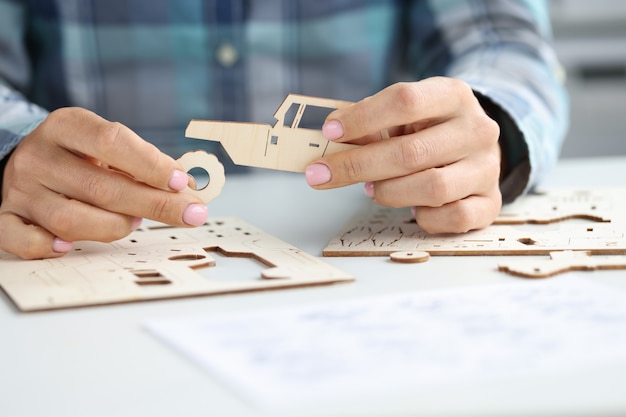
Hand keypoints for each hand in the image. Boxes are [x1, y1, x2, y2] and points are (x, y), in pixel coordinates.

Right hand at [0, 107, 207, 258]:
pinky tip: (68, 246)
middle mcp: (38, 156)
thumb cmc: (80, 156)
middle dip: (154, 204)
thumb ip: (143, 161)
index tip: (183, 183)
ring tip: (132, 222)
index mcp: (66, 126)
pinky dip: (47, 247)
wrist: (24, 161)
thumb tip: (187, 187)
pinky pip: (24, 240)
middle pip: (101, 187)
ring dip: (113, 226)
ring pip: (70, 219)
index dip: (151, 164)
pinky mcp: (5, 218)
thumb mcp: (106, 145)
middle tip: (190, 214)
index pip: (111, 141)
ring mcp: (19, 189)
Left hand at [305, 77, 501, 233]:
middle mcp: (477, 130)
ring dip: (389, 192)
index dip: (363, 118)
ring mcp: (488, 168)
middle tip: (321, 175)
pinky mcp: (492, 202)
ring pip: (433, 188)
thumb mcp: (404, 116)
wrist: (475, 148)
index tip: (329, 132)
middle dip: (358, 165)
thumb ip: (371, 124)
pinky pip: (454, 218)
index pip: (405, 101)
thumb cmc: (428, 130)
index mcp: (454, 95)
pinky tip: (412, 208)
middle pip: (412, 152)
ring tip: (371, 189)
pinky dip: (424, 218)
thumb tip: (331, 141)